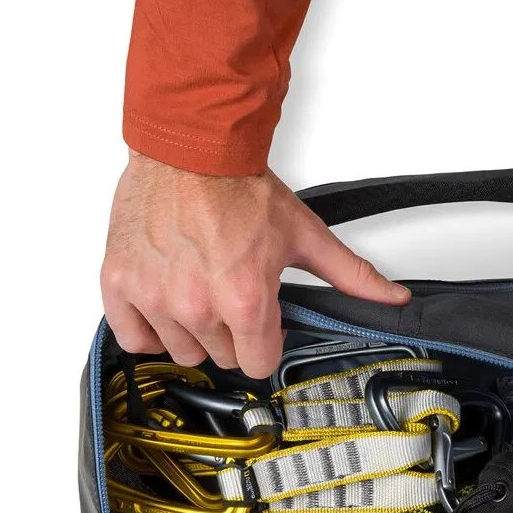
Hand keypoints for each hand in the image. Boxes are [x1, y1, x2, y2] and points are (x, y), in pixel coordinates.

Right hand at [101, 153, 409, 379]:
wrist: (188, 148)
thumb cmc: (238, 187)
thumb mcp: (305, 235)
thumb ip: (351, 275)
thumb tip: (391, 298)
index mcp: (246, 301)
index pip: (259, 364)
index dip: (266, 345)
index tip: (263, 327)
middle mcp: (198, 306)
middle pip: (221, 357)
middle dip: (232, 333)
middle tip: (231, 296)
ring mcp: (156, 297)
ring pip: (181, 350)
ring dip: (191, 330)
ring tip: (200, 291)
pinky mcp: (121, 284)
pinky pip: (133, 336)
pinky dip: (147, 325)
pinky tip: (165, 303)